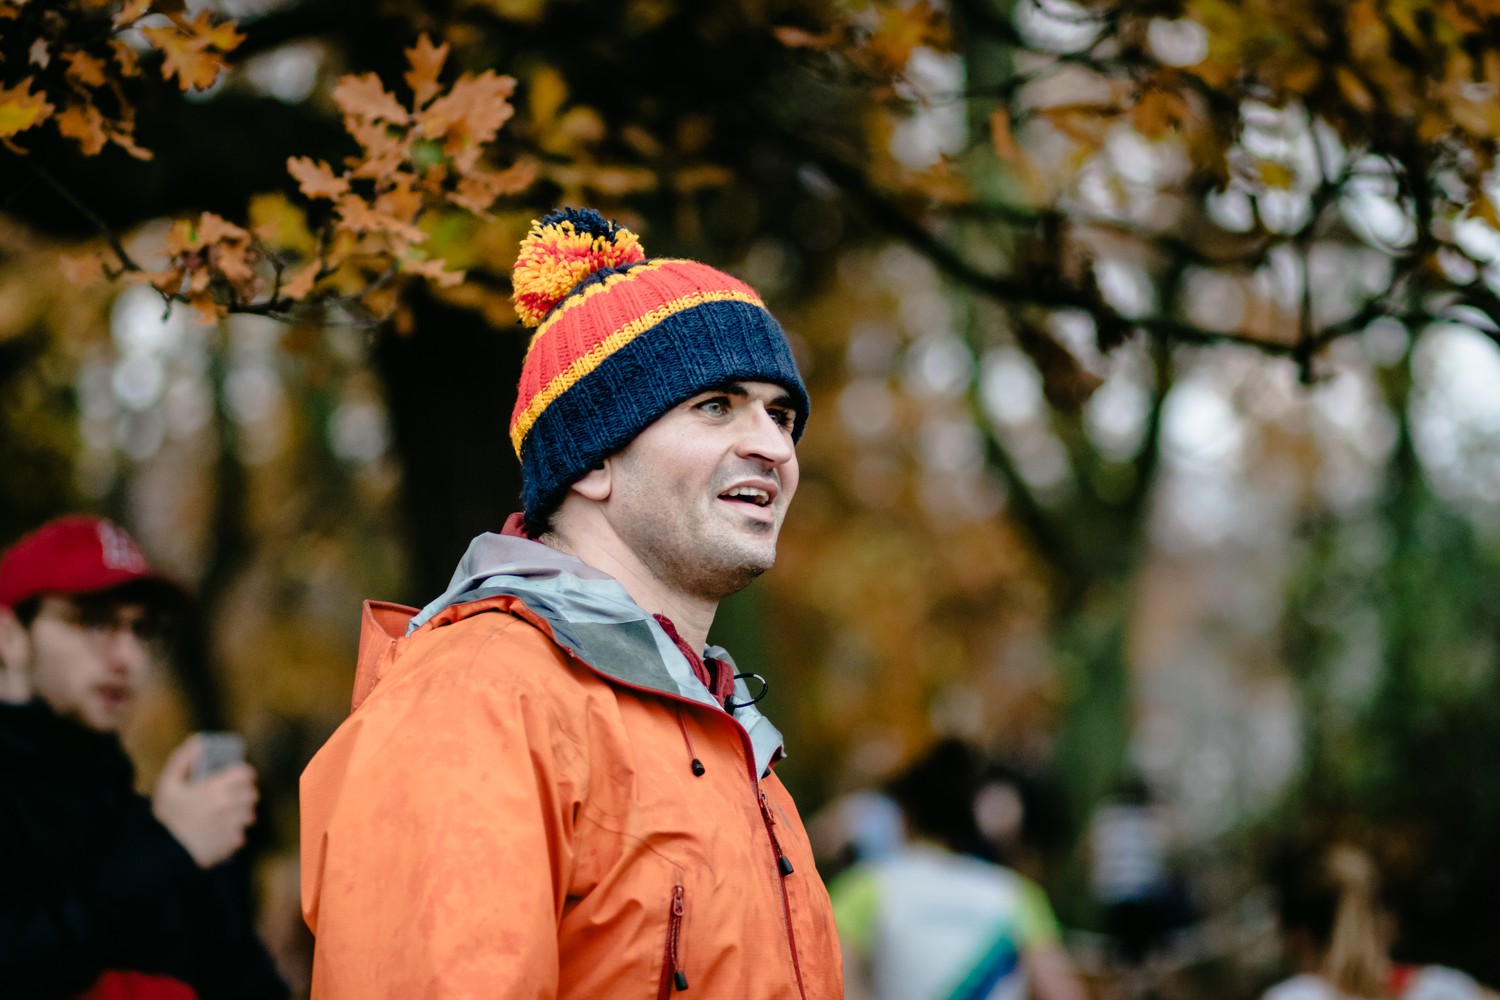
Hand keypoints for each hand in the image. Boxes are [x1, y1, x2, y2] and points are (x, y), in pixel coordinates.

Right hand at [151, 735, 258, 867]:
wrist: (162, 853)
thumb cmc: (164, 817)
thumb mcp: (167, 785)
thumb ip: (182, 760)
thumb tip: (196, 741)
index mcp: (214, 789)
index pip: (246, 774)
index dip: (243, 773)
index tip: (238, 776)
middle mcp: (227, 806)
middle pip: (252, 794)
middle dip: (244, 793)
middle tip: (231, 796)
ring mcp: (231, 826)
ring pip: (249, 815)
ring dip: (240, 813)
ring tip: (224, 815)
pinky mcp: (231, 843)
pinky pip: (241, 834)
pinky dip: (233, 834)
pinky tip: (218, 833)